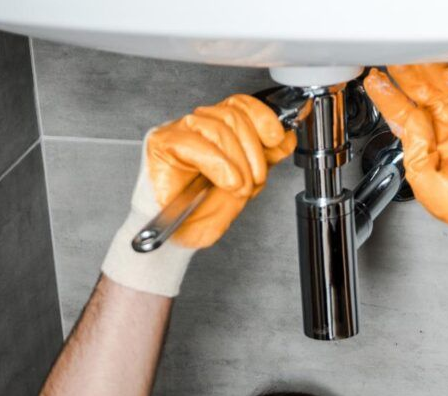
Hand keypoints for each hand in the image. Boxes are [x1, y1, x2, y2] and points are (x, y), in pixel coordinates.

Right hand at [102, 95, 295, 295]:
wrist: (174, 239)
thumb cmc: (200, 214)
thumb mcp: (246, 186)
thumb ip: (265, 160)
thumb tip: (286, 138)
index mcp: (217, 131)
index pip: (240, 105)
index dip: (263, 117)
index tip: (278, 137)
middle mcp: (197, 127)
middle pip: (233, 114)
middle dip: (253, 151)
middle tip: (255, 180)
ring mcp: (178, 132)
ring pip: (218, 127)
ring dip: (237, 162)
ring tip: (238, 187)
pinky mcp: (161, 142)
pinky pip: (195, 143)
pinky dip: (218, 164)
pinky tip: (227, 181)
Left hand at [364, 64, 447, 275]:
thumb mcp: (428, 187)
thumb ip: (415, 155)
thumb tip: (409, 123)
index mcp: (429, 143)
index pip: (404, 114)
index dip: (388, 97)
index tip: (374, 83)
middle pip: (423, 92)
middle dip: (408, 76)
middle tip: (395, 62)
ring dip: (432, 72)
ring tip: (417, 61)